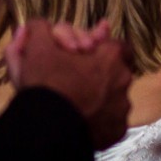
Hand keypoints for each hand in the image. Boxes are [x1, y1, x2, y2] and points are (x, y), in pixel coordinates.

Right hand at [5, 19, 132, 150]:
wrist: (48, 130)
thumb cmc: (47, 82)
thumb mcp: (36, 47)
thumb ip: (39, 29)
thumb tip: (36, 27)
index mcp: (111, 57)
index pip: (116, 45)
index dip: (100, 47)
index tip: (84, 53)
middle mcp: (124, 82)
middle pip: (114, 72)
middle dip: (97, 73)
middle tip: (73, 78)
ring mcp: (122, 110)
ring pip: (112, 98)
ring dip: (97, 97)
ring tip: (73, 102)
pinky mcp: (116, 133)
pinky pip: (109, 121)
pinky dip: (97, 119)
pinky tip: (79, 120)